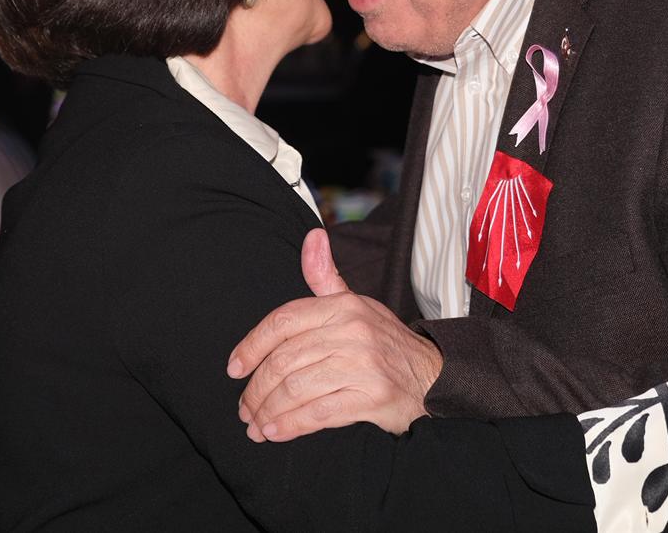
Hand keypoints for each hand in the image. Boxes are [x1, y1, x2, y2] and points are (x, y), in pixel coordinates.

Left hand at [227, 228, 440, 441]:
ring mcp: (363, 364)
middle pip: (284, 360)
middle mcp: (352, 331)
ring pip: (297, 388)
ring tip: (256, 424)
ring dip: (269, 410)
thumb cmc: (384, 343)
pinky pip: (319, 412)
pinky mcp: (373, 397)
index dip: (251, 346)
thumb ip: (325, 277)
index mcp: (342, 306)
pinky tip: (276, 431)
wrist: (433, 376)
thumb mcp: (356, 304)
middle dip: (256, 389)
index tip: (234, 369)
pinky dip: (291, 425)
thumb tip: (313, 237)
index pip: (282, 321)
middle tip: (244, 408)